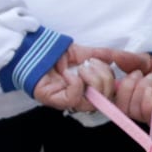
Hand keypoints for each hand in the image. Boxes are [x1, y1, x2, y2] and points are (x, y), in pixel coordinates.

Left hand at [30, 45, 151, 115]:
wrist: (30, 48)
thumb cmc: (53, 52)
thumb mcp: (83, 52)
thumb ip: (102, 55)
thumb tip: (119, 57)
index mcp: (88, 87)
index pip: (111, 95)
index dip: (117, 85)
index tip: (121, 71)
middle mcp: (79, 97)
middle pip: (106, 100)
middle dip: (105, 79)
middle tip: (92, 64)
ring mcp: (66, 100)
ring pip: (92, 102)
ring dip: (93, 81)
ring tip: (82, 67)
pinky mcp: (53, 100)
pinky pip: (73, 99)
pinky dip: (77, 85)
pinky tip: (70, 74)